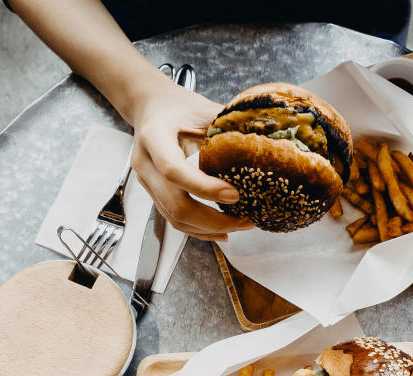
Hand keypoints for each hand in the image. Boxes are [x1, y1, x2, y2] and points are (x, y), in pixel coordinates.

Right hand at [128, 80, 253, 240]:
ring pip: (174, 218)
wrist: (151, 108)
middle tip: (244, 219)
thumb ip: (228, 126)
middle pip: (175, 204)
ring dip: (208, 229)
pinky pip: (174, 219)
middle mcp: (145, 163)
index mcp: (154, 136)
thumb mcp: (204, 108)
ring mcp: (147, 182)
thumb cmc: (179, 107)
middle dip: (212, 219)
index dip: (204, 187)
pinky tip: (222, 231)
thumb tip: (267, 141)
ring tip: (239, 225)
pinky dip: (199, 230)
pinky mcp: (154, 193)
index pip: (174, 170)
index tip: (234, 195)